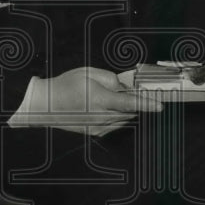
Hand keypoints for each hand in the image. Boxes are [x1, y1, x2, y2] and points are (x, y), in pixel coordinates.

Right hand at [19, 66, 162, 134]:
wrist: (45, 106)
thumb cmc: (65, 86)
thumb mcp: (88, 72)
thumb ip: (111, 78)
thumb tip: (124, 88)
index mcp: (100, 99)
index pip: (130, 103)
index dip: (147, 104)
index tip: (160, 106)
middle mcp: (101, 116)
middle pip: (130, 111)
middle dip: (134, 101)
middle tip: (126, 90)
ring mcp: (98, 127)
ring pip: (124, 118)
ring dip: (124, 109)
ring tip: (108, 97)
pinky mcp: (95, 132)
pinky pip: (114, 124)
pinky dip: (116, 115)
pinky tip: (104, 107)